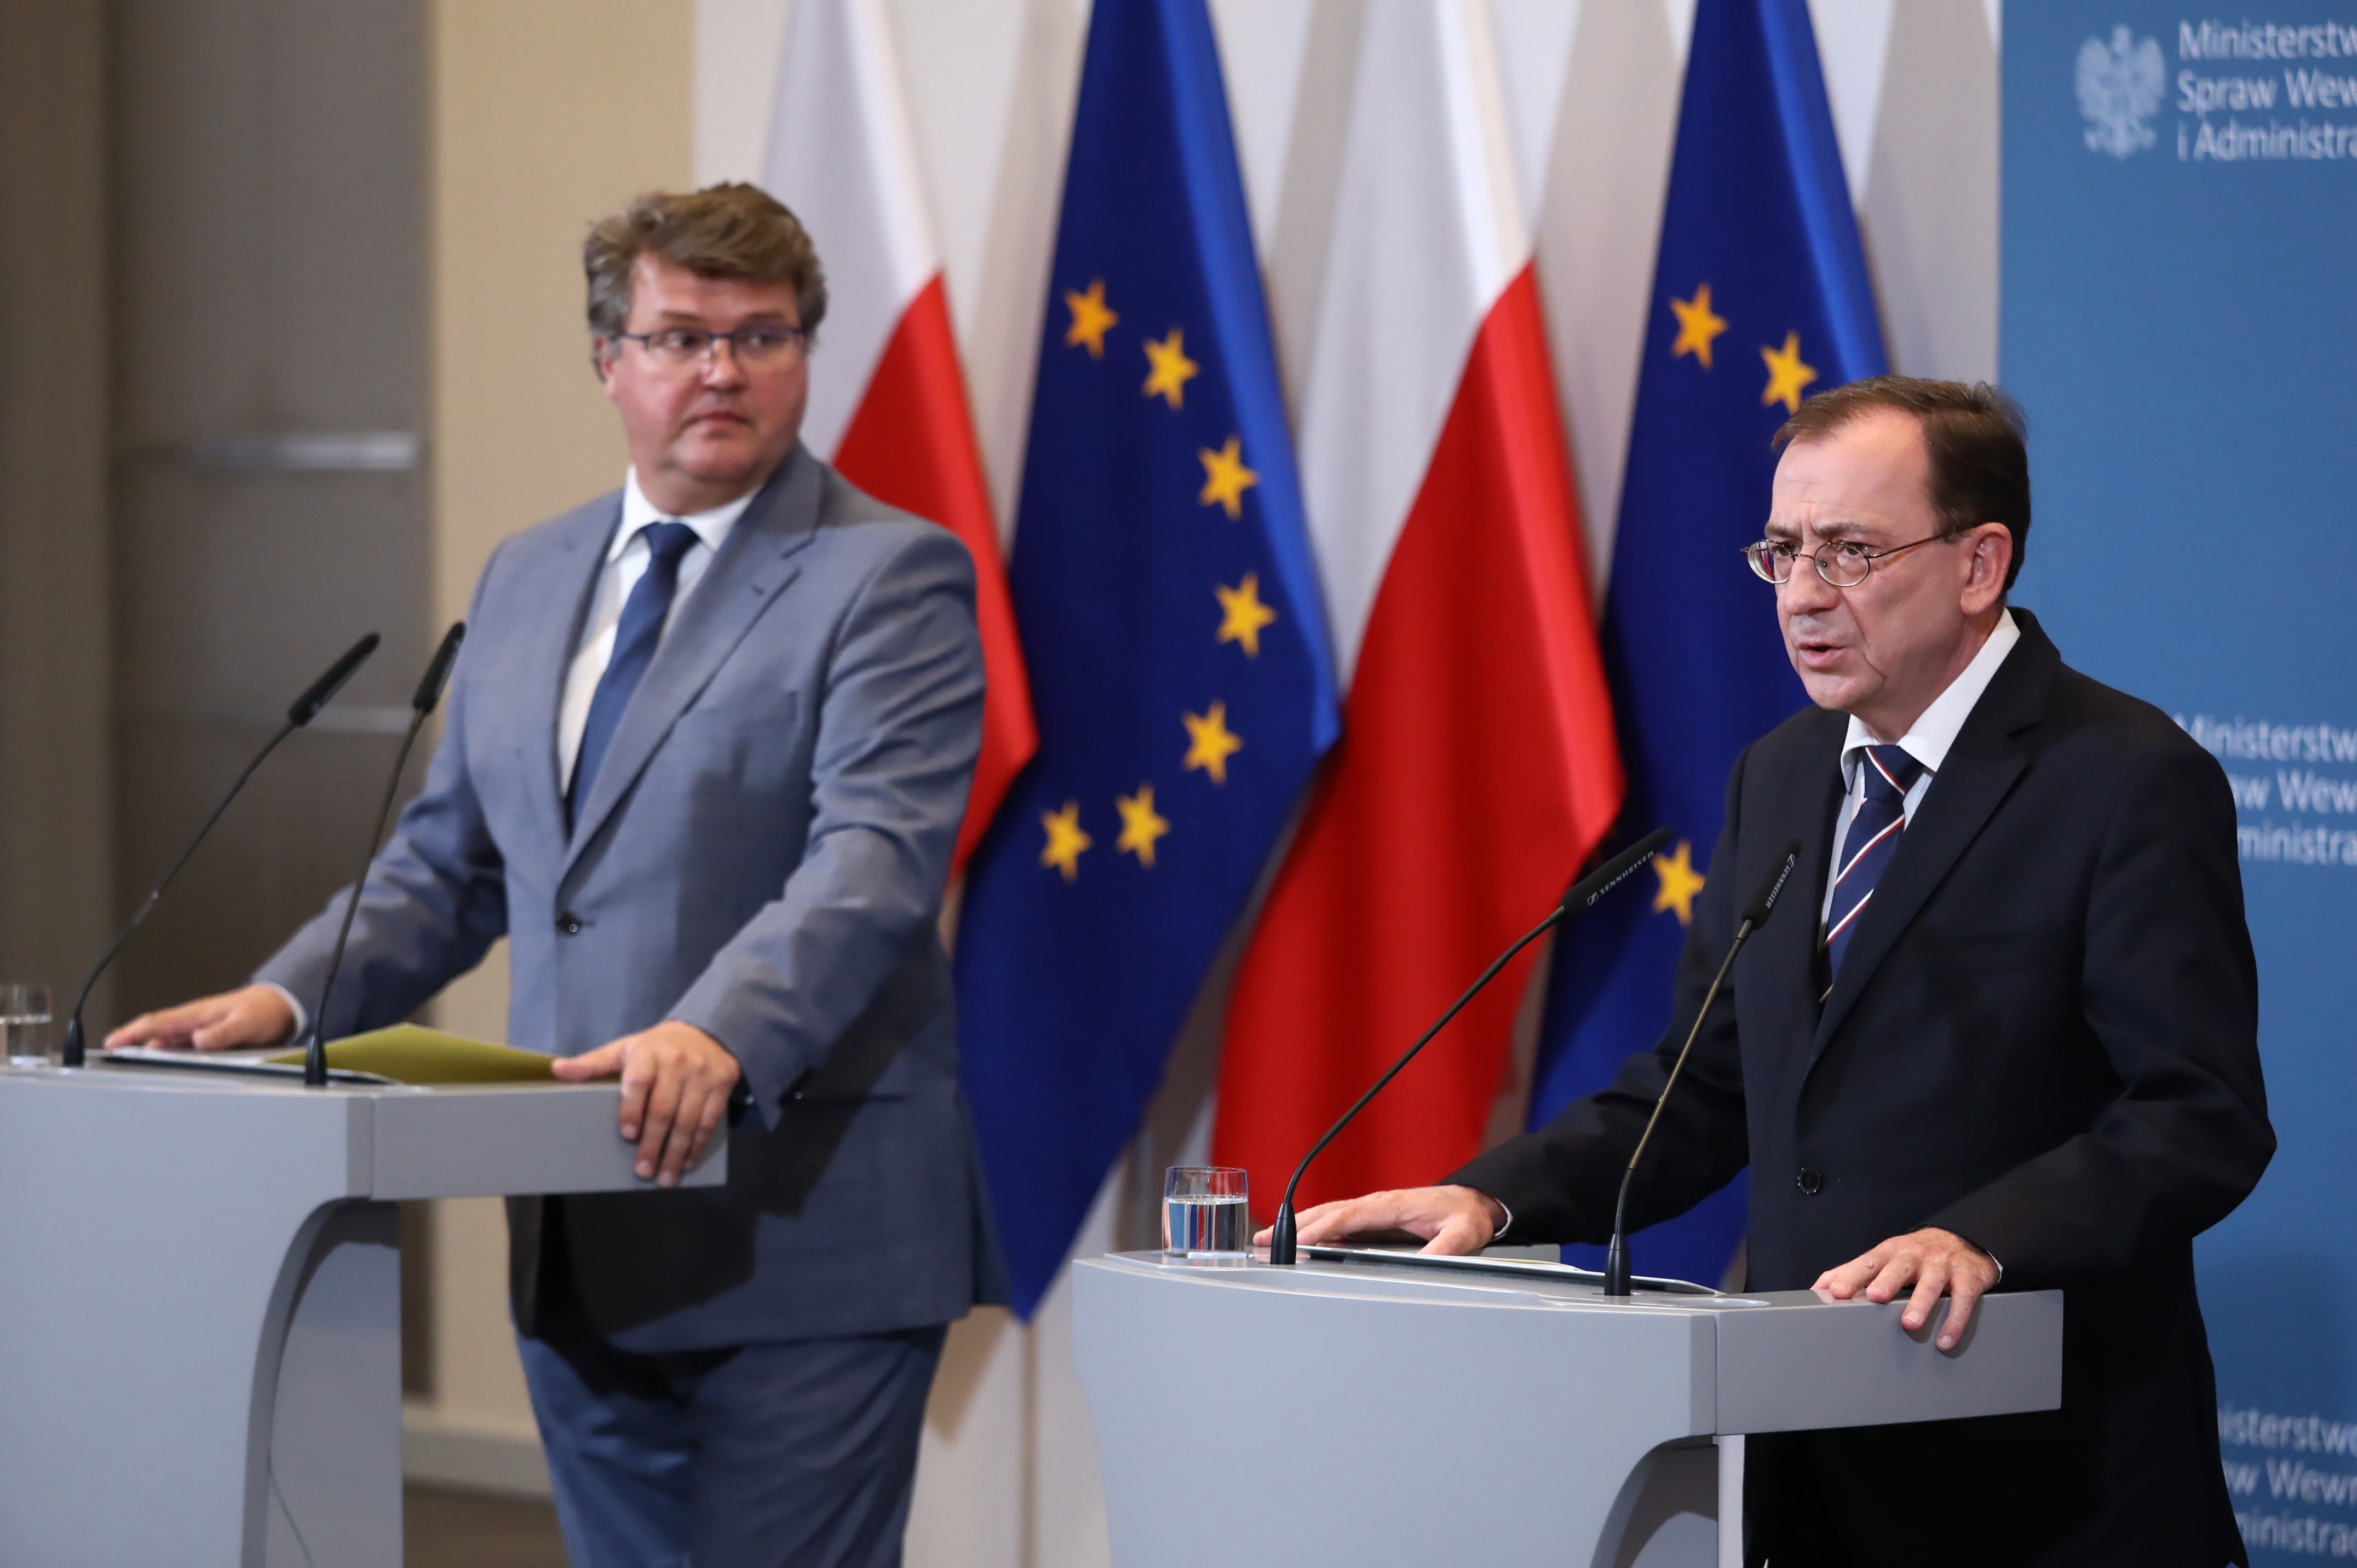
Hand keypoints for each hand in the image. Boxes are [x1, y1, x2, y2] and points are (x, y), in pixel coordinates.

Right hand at [105, 985, 295, 1052]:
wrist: (279, 1006)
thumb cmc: (263, 1012)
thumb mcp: (246, 1023)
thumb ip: (224, 1033)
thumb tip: (198, 1040)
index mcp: (198, 1015)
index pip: (158, 1023)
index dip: (132, 1033)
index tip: (112, 1042)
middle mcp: (193, 1022)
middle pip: (155, 1035)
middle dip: (130, 1044)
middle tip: (108, 1058)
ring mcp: (197, 1030)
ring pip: (165, 1043)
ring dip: (147, 1052)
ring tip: (126, 1067)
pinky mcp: (204, 1038)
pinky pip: (179, 1048)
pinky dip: (165, 1055)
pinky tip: (157, 1066)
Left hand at [553, 1021, 739, 1186]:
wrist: (708, 1032)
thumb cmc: (656, 1047)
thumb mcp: (625, 1048)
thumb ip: (594, 1062)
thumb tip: (557, 1069)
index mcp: (649, 1053)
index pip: (639, 1082)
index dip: (632, 1109)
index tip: (627, 1134)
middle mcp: (678, 1063)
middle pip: (663, 1108)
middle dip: (653, 1143)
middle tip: (642, 1170)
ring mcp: (702, 1075)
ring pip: (688, 1120)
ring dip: (677, 1152)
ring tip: (665, 1177)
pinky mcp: (722, 1085)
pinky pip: (709, 1121)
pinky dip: (698, 1145)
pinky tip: (688, 1162)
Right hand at [1250, 1185, 1506, 1256]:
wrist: (1474, 1202)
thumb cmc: (1466, 1217)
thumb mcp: (1463, 1235)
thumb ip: (1445, 1251)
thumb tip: (1426, 1263)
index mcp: (1391, 1206)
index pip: (1347, 1216)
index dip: (1319, 1228)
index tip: (1296, 1240)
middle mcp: (1377, 1203)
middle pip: (1328, 1213)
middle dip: (1294, 1226)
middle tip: (1262, 1240)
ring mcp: (1373, 1208)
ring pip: (1328, 1213)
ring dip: (1298, 1225)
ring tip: (1269, 1238)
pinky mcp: (1374, 1215)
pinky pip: (1337, 1218)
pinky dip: (1313, 1225)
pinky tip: (1300, 1236)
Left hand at [1813, 1227, 1998, 1350]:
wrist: (1963, 1239)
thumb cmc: (1914, 1255)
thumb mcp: (1883, 1259)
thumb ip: (1852, 1272)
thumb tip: (1817, 1288)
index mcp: (1890, 1252)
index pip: (1867, 1263)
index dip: (1852, 1276)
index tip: (1837, 1292)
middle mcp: (1915, 1256)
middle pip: (1899, 1267)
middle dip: (1886, 1281)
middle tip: (1874, 1297)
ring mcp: (1942, 1266)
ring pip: (1931, 1283)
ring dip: (1920, 1303)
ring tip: (1910, 1324)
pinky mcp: (1968, 1279)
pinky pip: (1963, 1300)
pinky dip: (1955, 1320)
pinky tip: (1944, 1340)